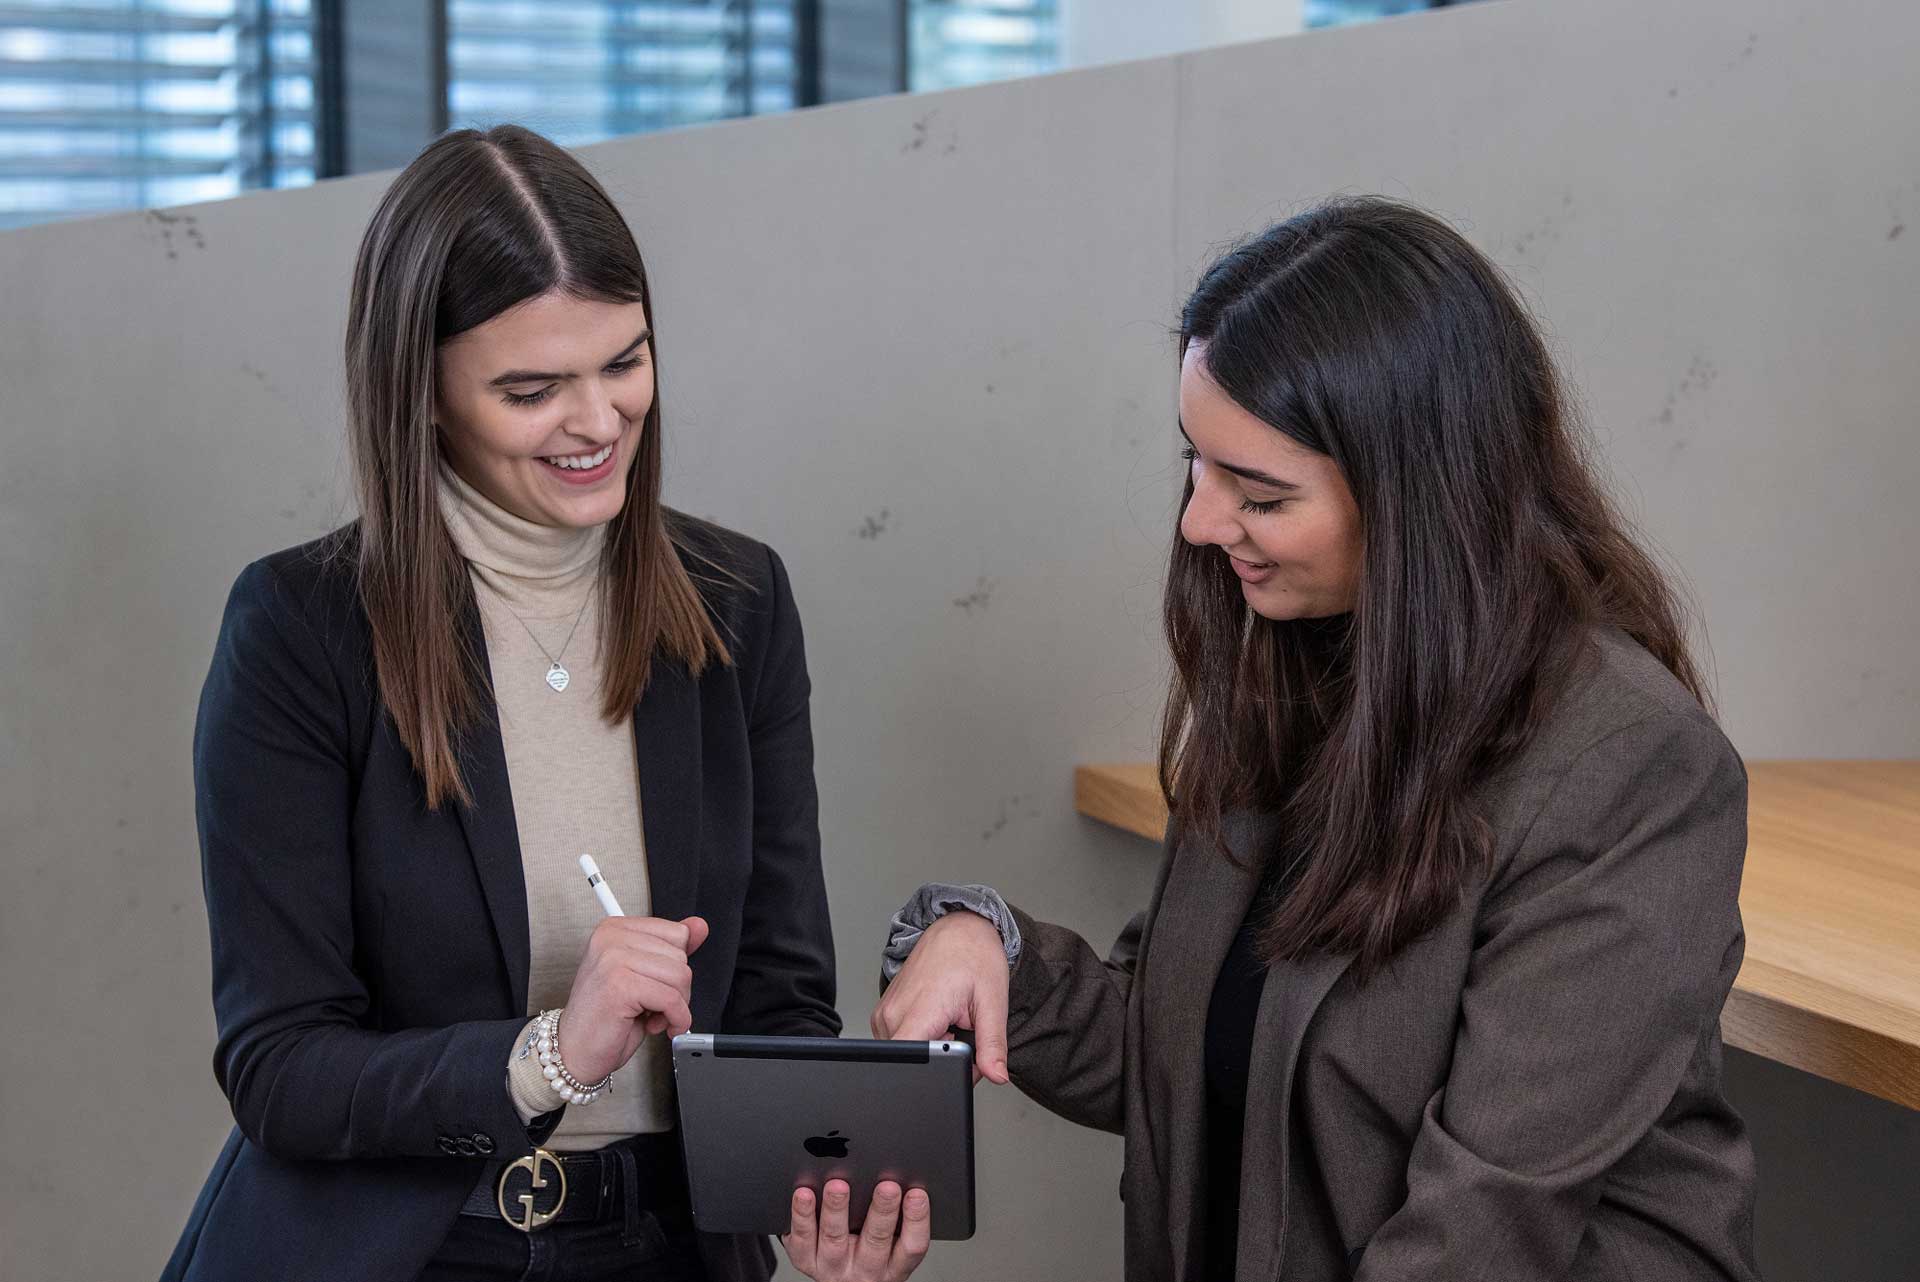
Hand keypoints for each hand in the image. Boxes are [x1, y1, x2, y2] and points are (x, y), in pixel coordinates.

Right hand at [557, 915, 708, 1084]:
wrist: (574, 1052)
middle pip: (680, 955)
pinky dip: (674, 1019)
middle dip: (676, 988)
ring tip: (649, 1015)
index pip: (677, 933)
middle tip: (651, 1005)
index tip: (656, 984)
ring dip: (675, 1006)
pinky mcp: (620, 985)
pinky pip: (672, 999)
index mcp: (615, 929)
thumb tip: (699, 926)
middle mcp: (611, 938)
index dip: (675, 966)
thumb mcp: (644, 975)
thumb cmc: (606, 1017)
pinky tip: (654, 1026)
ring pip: (680, 976)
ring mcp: (613, 959)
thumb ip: (671, 948)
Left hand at [781, 1179, 929, 1281]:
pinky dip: (802, 1215)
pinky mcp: (806, 1260)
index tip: (917, 1194)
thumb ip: (896, 1218)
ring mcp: (834, 1266)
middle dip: (883, 1211)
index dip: (916, 1220)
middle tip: (887, 1186)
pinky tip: (804, 1194)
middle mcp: (866, 1270)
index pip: (911, 1246)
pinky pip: (802, 1239)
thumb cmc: (867, 1253)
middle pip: (876, 1240)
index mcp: (894, 1265)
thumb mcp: (891, 1244)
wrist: (839, 1279)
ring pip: (835, 1239)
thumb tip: (900, 1173)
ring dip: (837, 1210)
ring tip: (838, 1186)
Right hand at [871, 910, 1010, 1084]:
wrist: (959, 928)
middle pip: (914, 1062)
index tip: (964, 1057)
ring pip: (908, 1053)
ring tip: (948, 1020)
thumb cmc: (975, 956)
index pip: (910, 1063)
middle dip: (944, 1058)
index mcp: (920, 1011)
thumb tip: (997, 1076)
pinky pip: (902, 1039)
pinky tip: (936, 1016)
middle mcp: (893, 1014)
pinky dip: (923, 1036)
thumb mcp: (992, 1002)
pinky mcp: (883, 1013)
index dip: (941, 1071)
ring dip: (932, 1046)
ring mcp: (885, 1013)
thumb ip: (992, 1045)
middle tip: (962, 1031)